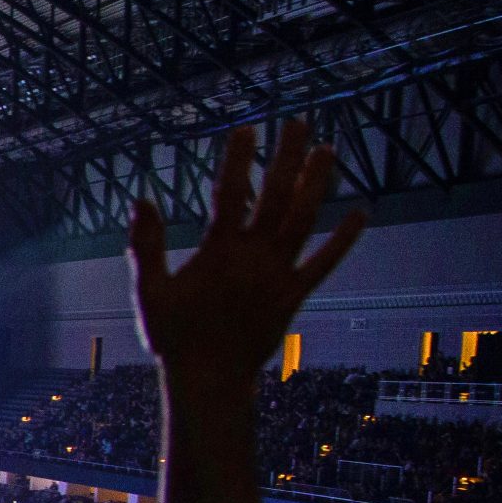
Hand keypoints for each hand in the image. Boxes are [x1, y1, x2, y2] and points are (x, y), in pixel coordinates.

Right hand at [130, 119, 366, 382]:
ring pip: (303, 219)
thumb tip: (140, 201)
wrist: (209, 380)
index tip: (246, 129)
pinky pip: (323, 262)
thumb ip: (146, 245)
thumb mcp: (149, 291)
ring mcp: (278, 274)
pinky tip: (361, 213)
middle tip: (296, 122)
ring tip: (327, 150)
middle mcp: (254, 257)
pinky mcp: (294, 295)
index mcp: (219, 252)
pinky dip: (343, 239)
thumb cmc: (174, 336)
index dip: (238, 159)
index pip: (229, 194)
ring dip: (316, 183)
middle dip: (286, 156)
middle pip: (275, 196)